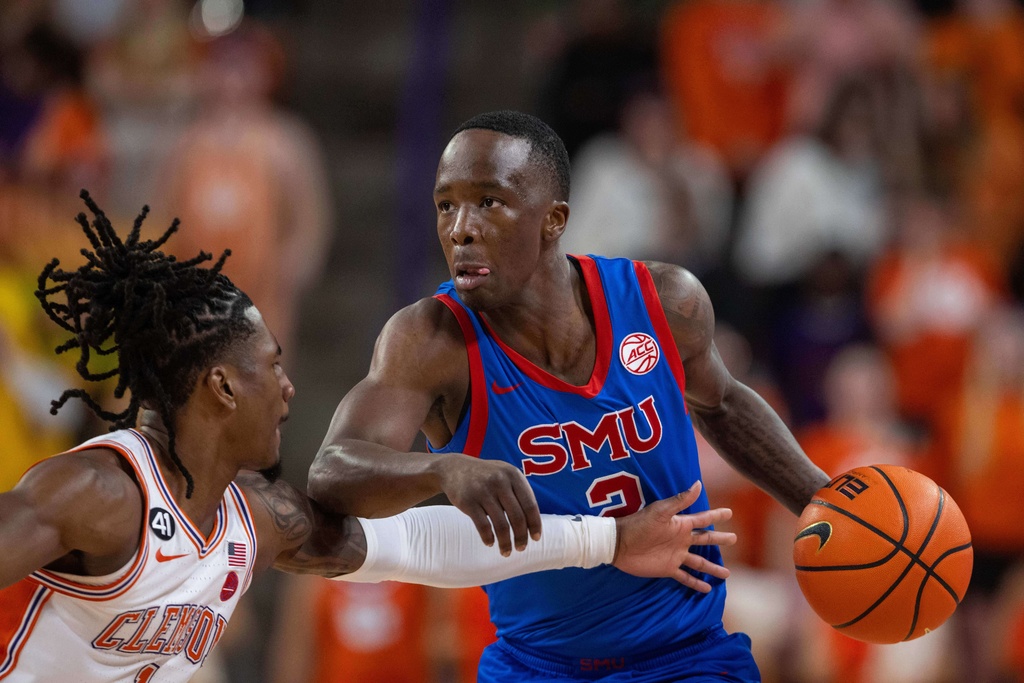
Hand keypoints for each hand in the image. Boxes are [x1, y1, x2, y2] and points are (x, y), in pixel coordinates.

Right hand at [433, 453, 541, 555]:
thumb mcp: (505, 475)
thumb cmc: (486, 476)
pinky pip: (483, 526)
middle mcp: (500, 481)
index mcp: (513, 475)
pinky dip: (488, 538)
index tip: (536, 538)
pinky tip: (490, 543)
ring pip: (501, 525)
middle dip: (521, 537)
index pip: (530, 505)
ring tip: (506, 552)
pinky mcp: (467, 501)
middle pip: (517, 517)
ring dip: (505, 543)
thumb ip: (519, 493)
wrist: (454, 468)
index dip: (535, 524)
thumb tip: (533, 524)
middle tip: (521, 548)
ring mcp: (483, 491)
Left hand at [612, 481, 734, 591]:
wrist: (620, 544)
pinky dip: (696, 583)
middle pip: (706, 540)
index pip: (704, 519)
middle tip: (735, 539)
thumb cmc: (639, 524)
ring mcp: (675, 555)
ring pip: (699, 562)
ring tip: (727, 574)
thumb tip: (698, 483)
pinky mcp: (667, 568)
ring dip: (712, 568)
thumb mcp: (661, 511)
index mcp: (681, 524)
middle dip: (720, 540)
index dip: (716, 515)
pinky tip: (706, 589)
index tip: (730, 512)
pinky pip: (685, 577)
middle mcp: (681, 540)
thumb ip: (680, 500)